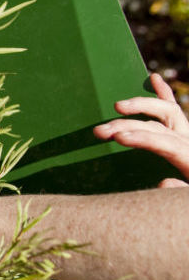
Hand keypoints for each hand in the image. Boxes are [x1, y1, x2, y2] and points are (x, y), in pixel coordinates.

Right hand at [94, 73, 188, 187]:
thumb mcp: (188, 201)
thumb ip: (179, 192)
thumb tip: (163, 181)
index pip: (164, 143)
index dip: (141, 138)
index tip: (118, 137)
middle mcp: (188, 142)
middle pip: (157, 126)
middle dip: (128, 125)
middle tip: (100, 131)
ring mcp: (186, 136)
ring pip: (165, 112)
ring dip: (140, 105)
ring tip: (116, 106)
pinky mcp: (184, 135)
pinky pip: (174, 109)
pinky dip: (164, 93)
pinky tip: (153, 78)